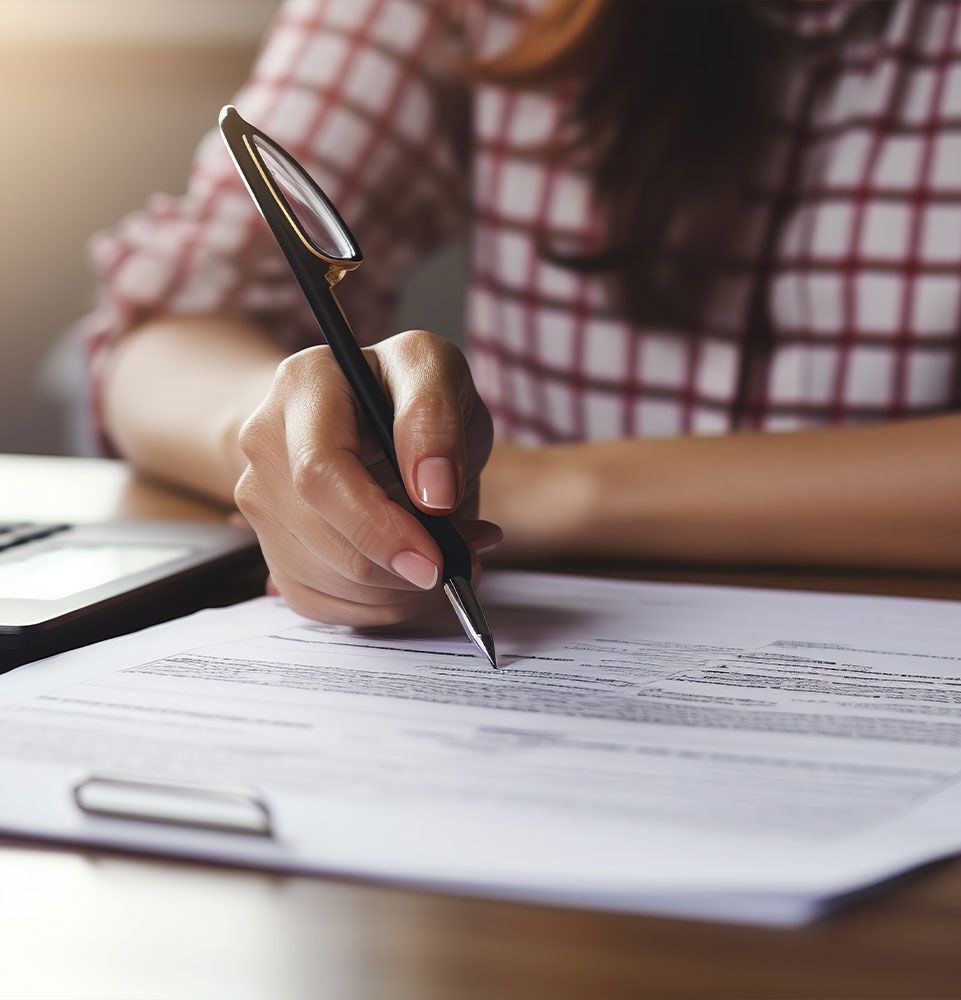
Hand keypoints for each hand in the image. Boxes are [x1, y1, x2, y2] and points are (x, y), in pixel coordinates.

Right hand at [235, 330, 501, 625]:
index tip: (435, 561)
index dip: (377, 528)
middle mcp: (265, 443)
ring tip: (449, 554)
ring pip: (324, 579)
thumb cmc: (408, 389)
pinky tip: (411, 574)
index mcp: (303, 387)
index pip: (320, 474)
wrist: (374, 411)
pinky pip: (321, 603)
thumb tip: (434, 494)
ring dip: (399, 590)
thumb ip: (436, 420)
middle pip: (321, 537)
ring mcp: (261, 501)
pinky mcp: (272, 547)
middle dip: (400, 569)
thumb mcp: (439, 373)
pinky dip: (379, 605)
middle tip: (462, 559)